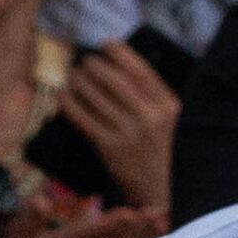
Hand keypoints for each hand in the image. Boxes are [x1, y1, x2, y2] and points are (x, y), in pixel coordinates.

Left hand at [60, 38, 183, 211]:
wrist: (166, 194)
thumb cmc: (168, 155)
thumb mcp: (174, 124)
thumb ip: (156, 100)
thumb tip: (126, 70)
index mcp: (170, 107)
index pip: (141, 70)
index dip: (120, 53)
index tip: (106, 43)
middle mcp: (150, 117)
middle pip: (113, 79)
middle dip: (94, 65)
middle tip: (85, 62)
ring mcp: (129, 133)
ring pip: (94, 95)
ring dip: (78, 81)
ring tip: (73, 76)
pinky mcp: (110, 148)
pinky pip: (82, 117)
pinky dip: (69, 102)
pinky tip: (63, 95)